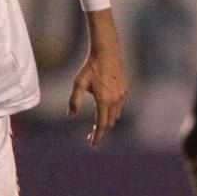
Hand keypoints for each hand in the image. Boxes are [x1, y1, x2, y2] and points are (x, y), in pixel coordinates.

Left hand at [68, 12, 128, 145]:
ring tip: (98, 122)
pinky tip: (106, 108)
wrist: (107, 51)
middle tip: (91, 135)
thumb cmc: (91, 67)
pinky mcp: (125, 89)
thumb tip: (71, 115)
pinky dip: (113, 111)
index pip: (101, 125)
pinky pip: (120, 105)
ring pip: (116, 115)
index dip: (97, 136)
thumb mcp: (79, 83)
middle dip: (101, 130)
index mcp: (103, 100)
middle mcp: (115, 99)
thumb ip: (74, 101)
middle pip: (109, 122)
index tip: (92, 144)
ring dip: (108, 121)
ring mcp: (122, 94)